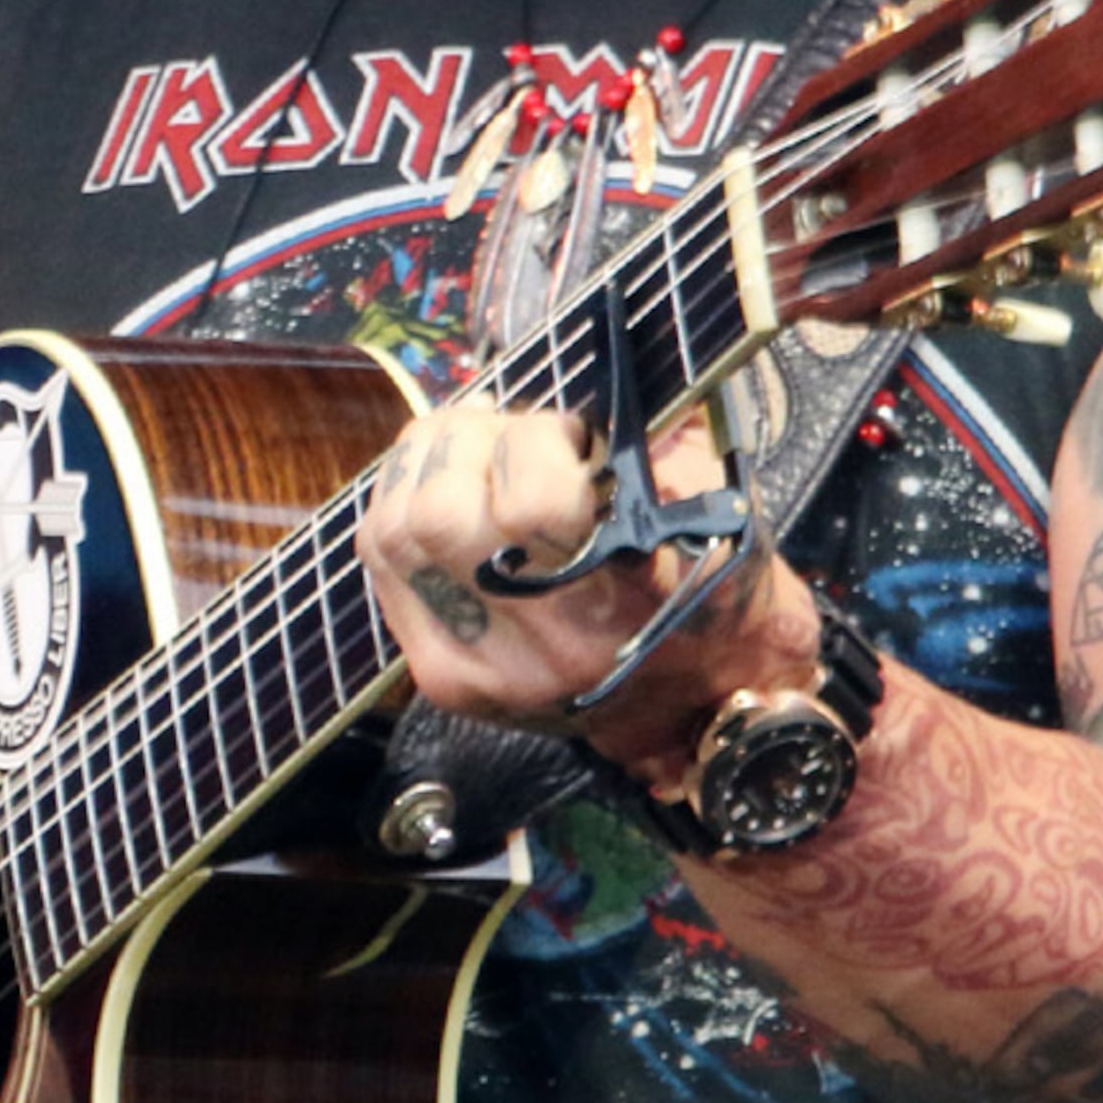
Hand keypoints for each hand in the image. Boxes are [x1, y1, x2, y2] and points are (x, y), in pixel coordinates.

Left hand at [359, 398, 816, 772]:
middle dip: (467, 442)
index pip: (537, 504)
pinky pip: (383, 563)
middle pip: (443, 515)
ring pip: (396, 532)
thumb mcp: (719, 514)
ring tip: (472, 445)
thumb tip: (583, 389)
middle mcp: (544, 649)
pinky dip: (401, 501)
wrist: (703, 712)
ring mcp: (482, 670)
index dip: (538, 442)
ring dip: (425, 462)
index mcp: (627, 603)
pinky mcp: (442, 675)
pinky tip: (444, 481)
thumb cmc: (720, 597)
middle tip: (507, 429)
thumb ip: (648, 453)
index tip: (572, 435)